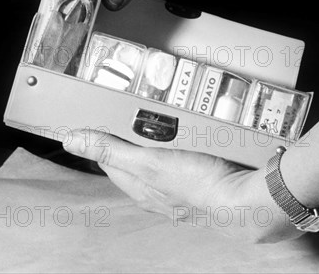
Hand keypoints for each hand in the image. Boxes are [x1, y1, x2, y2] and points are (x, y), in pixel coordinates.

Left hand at [63, 129, 301, 242]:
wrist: (245, 200)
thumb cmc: (198, 184)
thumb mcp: (148, 162)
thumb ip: (111, 150)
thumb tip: (72, 140)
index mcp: (139, 187)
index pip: (109, 161)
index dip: (102, 141)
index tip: (97, 122)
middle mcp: (156, 191)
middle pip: (133, 161)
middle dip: (129, 139)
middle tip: (130, 117)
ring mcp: (178, 188)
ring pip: (158, 159)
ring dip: (155, 141)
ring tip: (160, 123)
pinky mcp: (199, 180)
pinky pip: (181, 160)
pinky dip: (179, 146)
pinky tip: (188, 138)